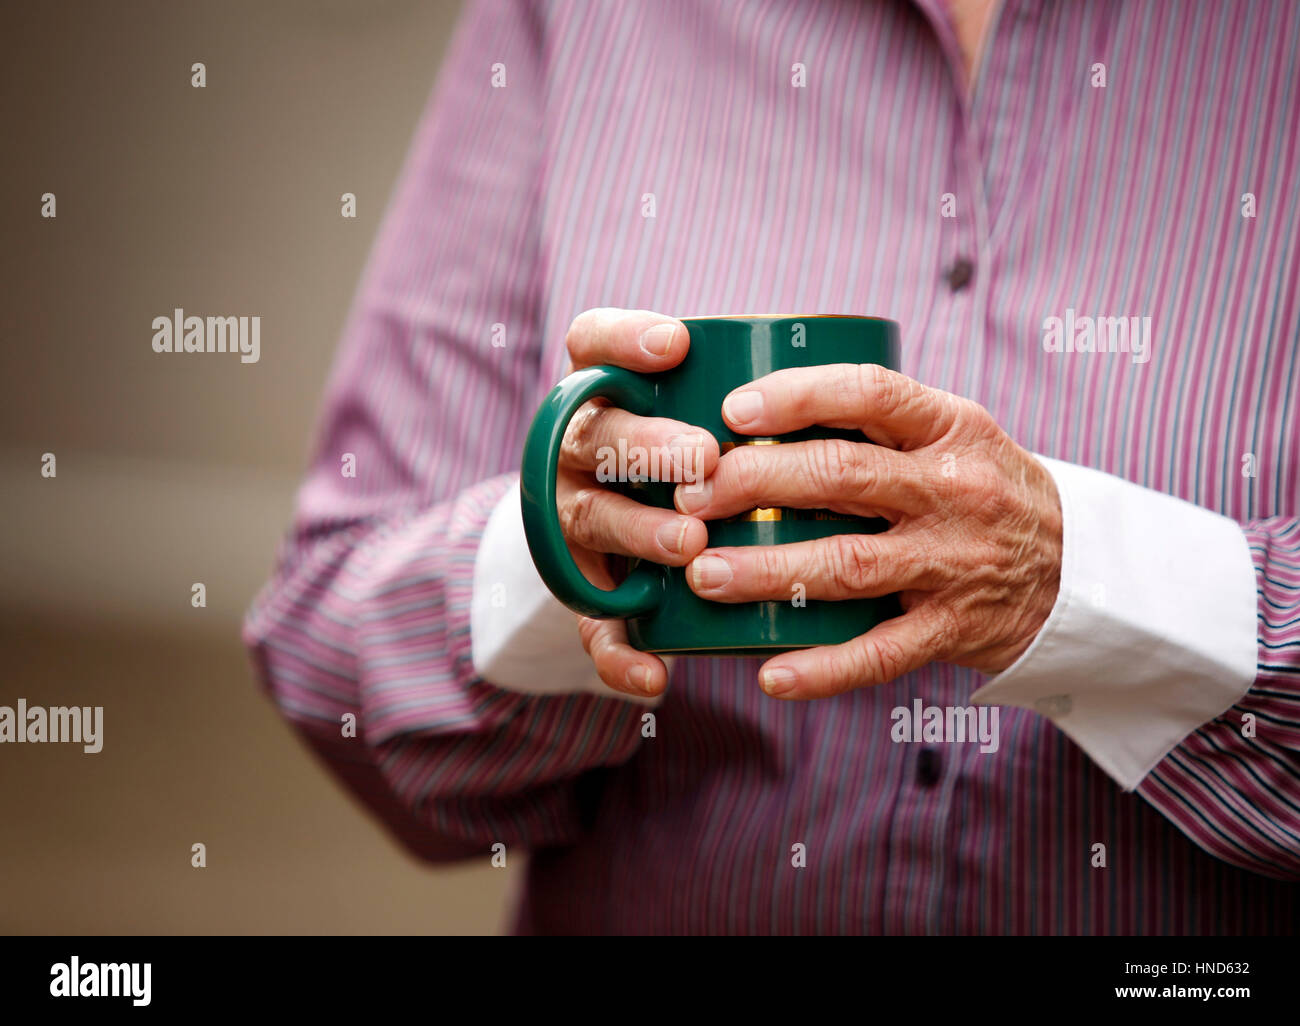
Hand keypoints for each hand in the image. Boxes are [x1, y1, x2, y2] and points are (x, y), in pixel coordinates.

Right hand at [555, 308, 719, 697]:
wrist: (636, 537)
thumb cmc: (700, 459)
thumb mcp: (712, 415)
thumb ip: (754, 397)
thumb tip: (847, 371)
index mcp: (607, 393)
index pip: (592, 343)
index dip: (624, 340)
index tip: (678, 345)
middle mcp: (580, 451)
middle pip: (594, 435)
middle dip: (647, 446)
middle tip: (702, 459)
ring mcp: (576, 518)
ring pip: (589, 519)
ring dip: (636, 532)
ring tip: (688, 545)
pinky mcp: (586, 588)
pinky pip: (589, 623)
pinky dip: (619, 653)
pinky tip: (654, 676)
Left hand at [673, 363, 1062, 699]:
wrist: (1079, 572)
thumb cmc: (984, 491)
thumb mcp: (954, 436)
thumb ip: (877, 423)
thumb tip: (753, 414)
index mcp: (950, 428)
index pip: (870, 394)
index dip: (796, 396)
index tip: (731, 410)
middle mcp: (954, 490)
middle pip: (841, 477)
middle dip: (754, 483)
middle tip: (690, 496)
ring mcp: (955, 563)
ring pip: (848, 565)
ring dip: (767, 571)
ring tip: (704, 575)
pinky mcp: (954, 629)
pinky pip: (881, 653)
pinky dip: (823, 669)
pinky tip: (770, 674)